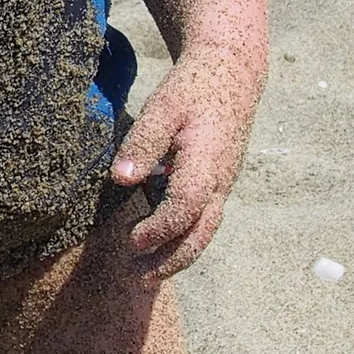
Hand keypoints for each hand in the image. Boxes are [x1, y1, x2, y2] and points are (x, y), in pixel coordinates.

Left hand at [110, 41, 259, 280]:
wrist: (232, 74)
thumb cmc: (193, 88)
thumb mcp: (163, 107)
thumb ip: (143, 144)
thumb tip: (122, 180)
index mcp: (207, 163)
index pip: (186, 207)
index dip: (159, 228)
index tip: (131, 241)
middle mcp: (220, 181)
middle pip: (201, 233)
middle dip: (172, 260)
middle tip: (140, 279)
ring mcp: (222, 184)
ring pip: (204, 229)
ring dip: (177, 254)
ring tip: (144, 271)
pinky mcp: (218, 182)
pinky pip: (203, 217)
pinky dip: (182, 235)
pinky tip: (155, 240)